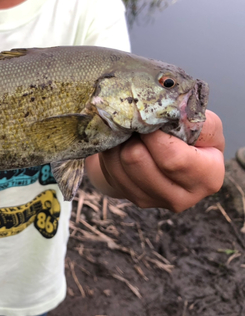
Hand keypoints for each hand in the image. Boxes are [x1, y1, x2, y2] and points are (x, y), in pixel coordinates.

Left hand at [86, 110, 224, 211]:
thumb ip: (194, 119)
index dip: (154, 135)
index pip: (172, 159)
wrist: (167, 156)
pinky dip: (113, 149)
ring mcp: (152, 200)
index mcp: (207, 179)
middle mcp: (181, 198)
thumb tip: (170, 115)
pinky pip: (109, 166)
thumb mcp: (205, 125)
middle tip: (138, 120)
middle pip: (137, 159)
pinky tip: (123, 142)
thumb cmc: (191, 138)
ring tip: (133, 130)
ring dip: (121, 140)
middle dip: (134, 134)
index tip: (149, 118)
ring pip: (120, 161)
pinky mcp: (129, 196)